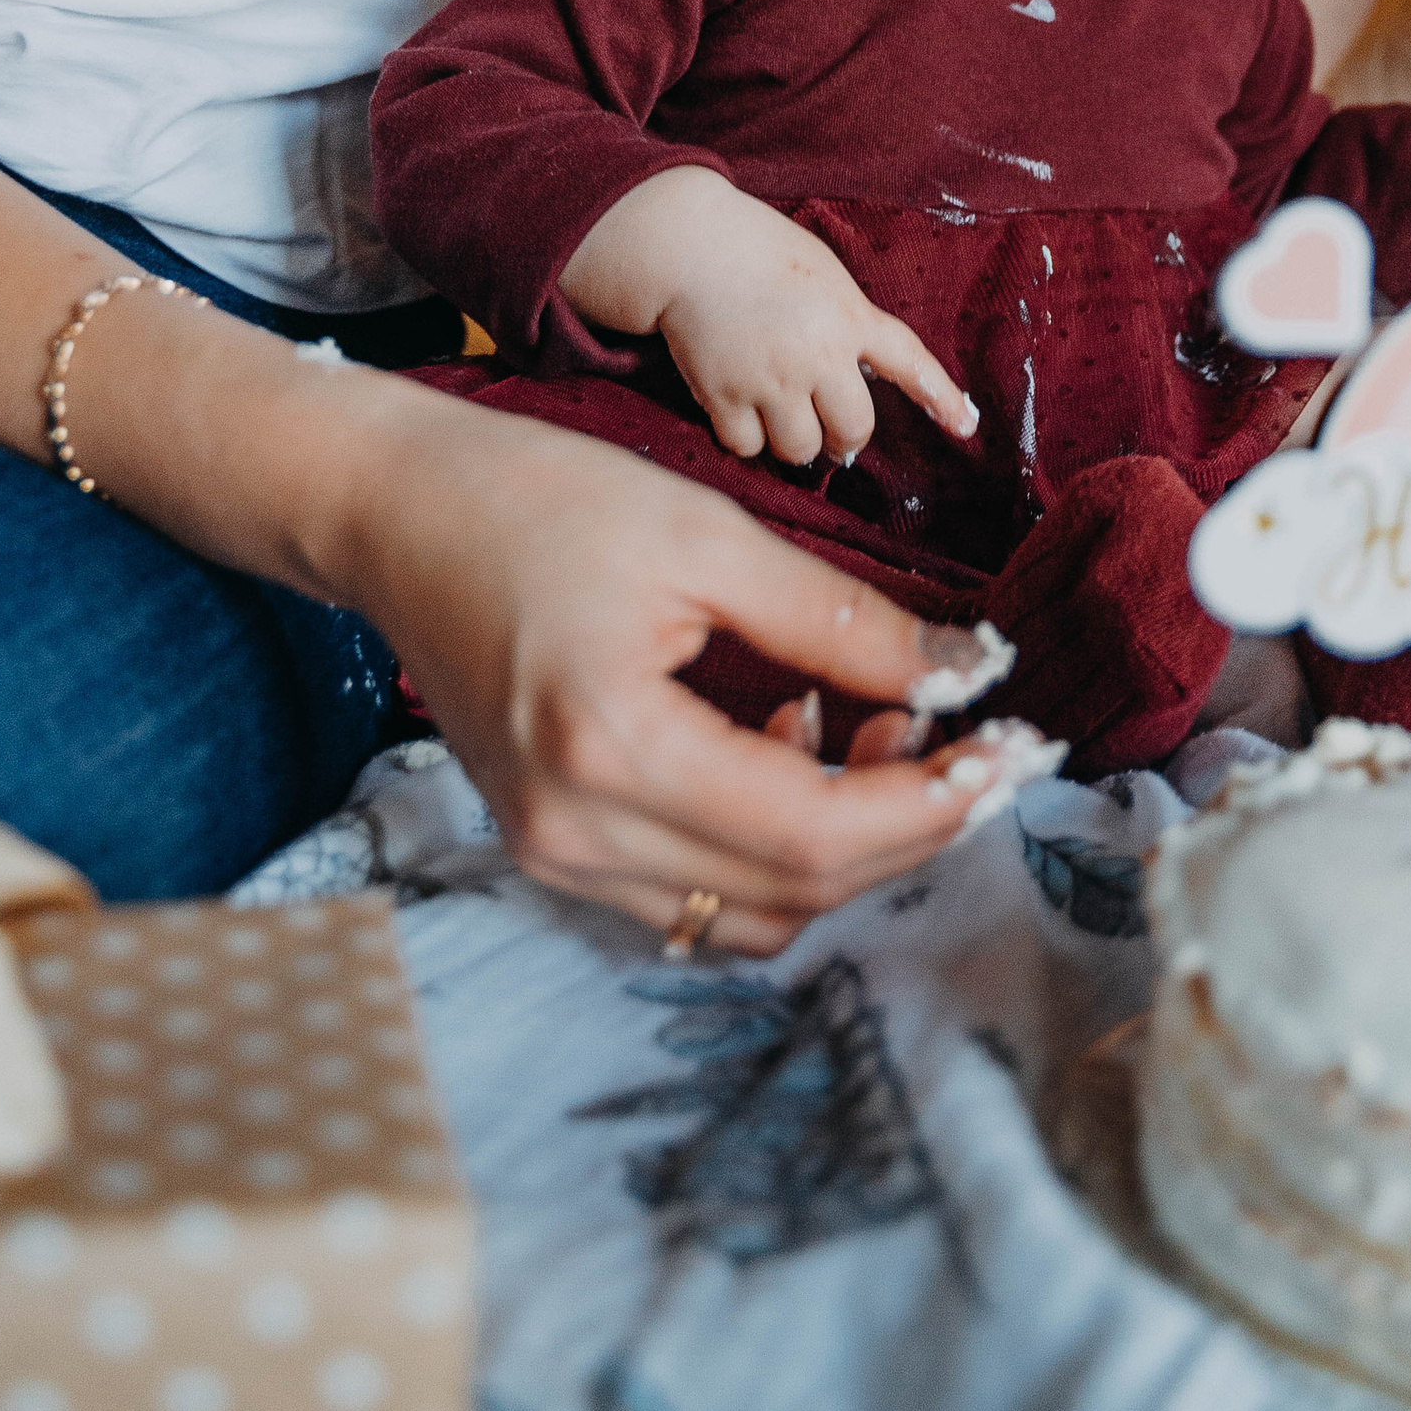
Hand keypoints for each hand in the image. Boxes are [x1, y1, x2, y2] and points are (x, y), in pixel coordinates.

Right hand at [341, 390, 1024, 952]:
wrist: (396, 512)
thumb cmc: (537, 498)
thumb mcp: (706, 535)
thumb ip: (841, 620)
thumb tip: (967, 672)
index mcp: (611, 751)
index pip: (818, 833)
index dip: (934, 802)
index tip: (1013, 746)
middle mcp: (576, 836)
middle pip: (796, 891)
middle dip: (910, 824)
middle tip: (970, 732)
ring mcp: (555, 856)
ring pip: (753, 912)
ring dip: (844, 841)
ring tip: (878, 722)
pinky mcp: (553, 847)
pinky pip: (697, 890)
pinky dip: (772, 842)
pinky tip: (793, 737)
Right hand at [569, 170, 976, 468]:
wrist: (690, 246)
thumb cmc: (759, 253)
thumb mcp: (823, 276)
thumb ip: (847, 323)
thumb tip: (860, 379)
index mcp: (848, 316)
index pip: (908, 360)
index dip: (940, 397)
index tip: (966, 427)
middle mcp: (817, 352)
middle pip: (853, 429)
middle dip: (845, 438)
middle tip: (832, 433)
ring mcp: (771, 377)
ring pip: (800, 450)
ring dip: (794, 442)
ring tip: (779, 415)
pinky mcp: (724, 394)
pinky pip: (747, 447)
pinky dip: (745, 438)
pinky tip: (738, 409)